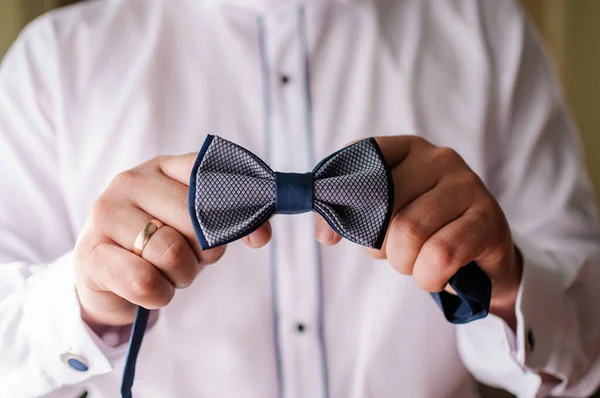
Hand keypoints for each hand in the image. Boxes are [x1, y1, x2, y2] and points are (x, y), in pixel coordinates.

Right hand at [74, 154, 271, 326]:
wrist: (107, 277)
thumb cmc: (160, 245)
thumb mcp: (199, 228)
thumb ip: (234, 221)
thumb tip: (261, 233)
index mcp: (164, 167)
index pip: (212, 175)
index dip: (243, 208)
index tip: (256, 237)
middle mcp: (132, 181)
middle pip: (196, 219)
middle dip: (206, 251)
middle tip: (193, 259)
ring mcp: (107, 213)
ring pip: (172, 252)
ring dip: (182, 275)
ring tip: (169, 272)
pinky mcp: (91, 252)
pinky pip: (145, 282)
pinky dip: (159, 295)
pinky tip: (150, 289)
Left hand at [315, 136, 521, 321]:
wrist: (483, 259)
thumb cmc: (427, 233)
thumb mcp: (387, 219)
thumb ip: (352, 217)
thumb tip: (325, 234)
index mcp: (408, 150)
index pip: (361, 157)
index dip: (337, 199)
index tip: (330, 236)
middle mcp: (438, 159)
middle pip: (382, 206)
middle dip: (378, 246)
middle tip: (395, 254)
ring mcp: (467, 185)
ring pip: (409, 232)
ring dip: (405, 264)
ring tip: (419, 264)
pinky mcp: (487, 219)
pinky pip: (440, 255)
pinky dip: (429, 277)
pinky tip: (438, 275)